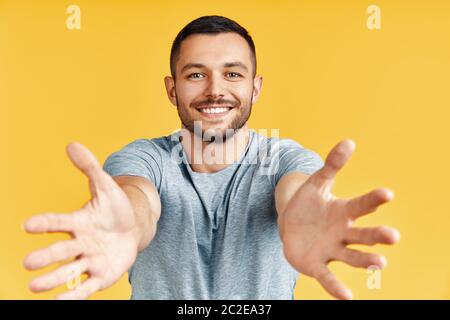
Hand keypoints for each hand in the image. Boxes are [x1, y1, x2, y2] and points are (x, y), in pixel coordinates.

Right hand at [23, 142, 137, 298]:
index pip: (59, 221)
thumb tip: (72, 144)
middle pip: (61, 251)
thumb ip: (90, 168)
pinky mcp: (100, 275)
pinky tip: (59, 304)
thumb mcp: (106, 187)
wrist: (133, 228)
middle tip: (28, 263)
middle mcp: (80, 243)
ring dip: (52, 279)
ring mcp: (89, 260)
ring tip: (34, 287)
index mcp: (79, 222)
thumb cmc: (116, 208)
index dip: (45, 223)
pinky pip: (86, 287)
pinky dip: (73, 296)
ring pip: (69, 271)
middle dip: (46, 257)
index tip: (27, 225)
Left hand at [280, 139, 399, 299]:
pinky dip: (336, 287)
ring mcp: (332, 250)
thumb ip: (331, 165)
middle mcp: (343, 233)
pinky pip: (328, 277)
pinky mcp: (317, 265)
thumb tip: (349, 141)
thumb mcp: (316, 183)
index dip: (373, 199)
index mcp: (344, 212)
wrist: (291, 225)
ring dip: (366, 260)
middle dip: (377, 236)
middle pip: (363, 235)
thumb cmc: (308, 204)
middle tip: (393, 236)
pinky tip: (347, 297)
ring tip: (380, 262)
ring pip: (352, 257)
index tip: (387, 193)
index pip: (361, 205)